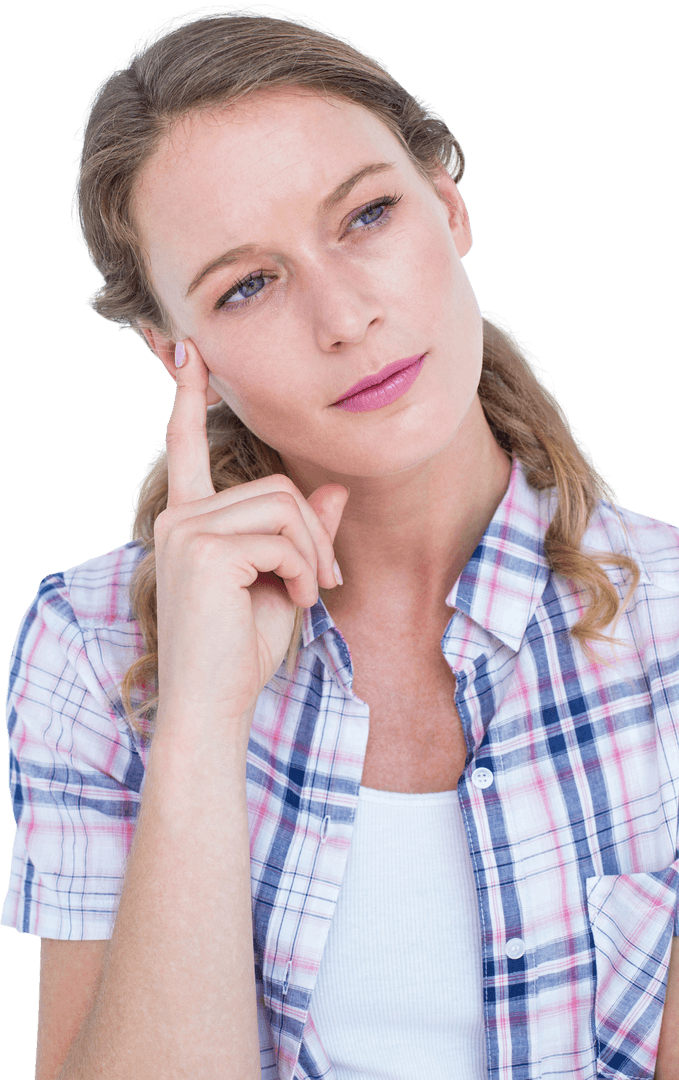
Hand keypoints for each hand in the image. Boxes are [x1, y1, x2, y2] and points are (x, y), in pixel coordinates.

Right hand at [153, 339, 348, 733]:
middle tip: (326, 579)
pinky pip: (281, 535)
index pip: (186, 446)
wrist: (214, 705)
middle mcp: (178, 517)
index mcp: (188, 520)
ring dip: (313, 552)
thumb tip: (335, 489)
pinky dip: (304, 568)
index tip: (188, 352)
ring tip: (311, 593)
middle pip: (274, 486)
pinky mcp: (202, 549)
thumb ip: (301, 532)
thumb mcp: (281, 580)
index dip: (187, 397)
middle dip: (314, 531)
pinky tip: (299, 601)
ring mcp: (185, 530)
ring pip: (282, 507)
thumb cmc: (242, 650)